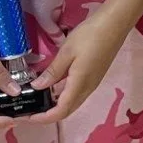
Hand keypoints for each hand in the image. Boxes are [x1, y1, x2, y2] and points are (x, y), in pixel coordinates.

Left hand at [28, 7, 130, 123]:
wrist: (115, 24)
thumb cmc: (90, 35)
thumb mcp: (67, 52)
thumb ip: (53, 72)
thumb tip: (37, 87)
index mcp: (80, 85)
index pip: (60, 111)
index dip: (43, 118)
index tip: (27, 116)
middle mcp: (87, 89)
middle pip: (66, 110)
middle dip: (47, 114)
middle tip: (28, 108)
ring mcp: (91, 83)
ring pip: (71, 102)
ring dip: (55, 104)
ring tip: (36, 98)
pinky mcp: (93, 76)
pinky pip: (75, 92)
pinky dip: (62, 94)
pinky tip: (51, 85)